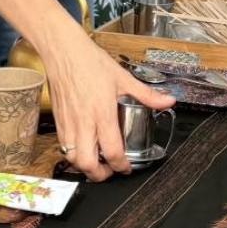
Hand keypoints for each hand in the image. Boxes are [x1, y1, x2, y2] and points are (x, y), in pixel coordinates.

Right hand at [37, 34, 173, 180]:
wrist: (64, 52)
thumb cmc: (90, 62)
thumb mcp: (123, 77)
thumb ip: (146, 94)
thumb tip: (168, 101)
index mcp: (102, 113)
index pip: (112, 151)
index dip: (121, 166)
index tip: (127, 167)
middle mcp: (83, 123)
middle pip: (88, 164)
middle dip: (101, 175)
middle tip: (111, 171)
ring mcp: (68, 124)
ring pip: (72, 159)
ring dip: (85, 166)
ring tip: (97, 162)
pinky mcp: (58, 121)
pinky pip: (63, 147)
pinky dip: (73, 154)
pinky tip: (84, 147)